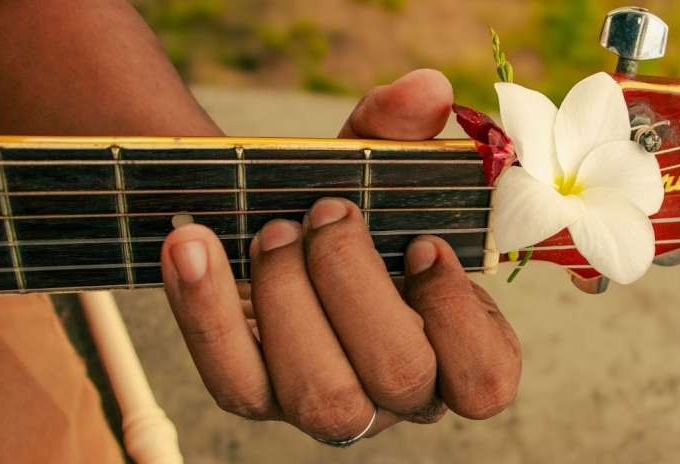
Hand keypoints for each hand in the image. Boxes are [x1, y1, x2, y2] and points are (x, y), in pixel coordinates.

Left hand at [159, 70, 521, 443]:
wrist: (268, 222)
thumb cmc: (348, 207)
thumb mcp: (375, 163)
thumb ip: (404, 129)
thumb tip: (428, 88)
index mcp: (452, 346)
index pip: (485, 380)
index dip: (456, 316)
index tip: (421, 243)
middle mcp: (397, 391)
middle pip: (400, 378)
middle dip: (358, 285)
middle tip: (328, 212)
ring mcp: (328, 404)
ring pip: (322, 395)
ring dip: (289, 298)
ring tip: (272, 228)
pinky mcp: (257, 397)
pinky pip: (234, 380)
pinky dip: (208, 307)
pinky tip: (193, 245)